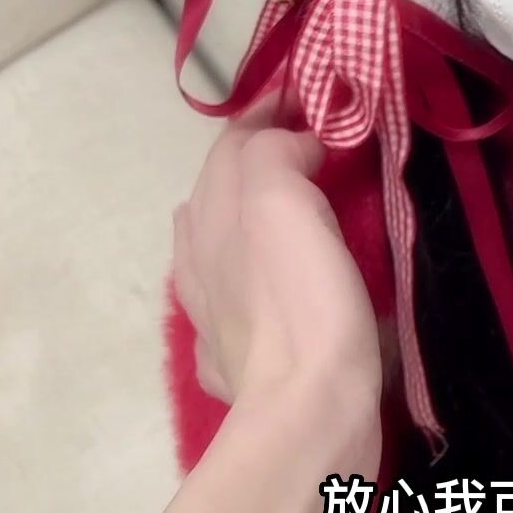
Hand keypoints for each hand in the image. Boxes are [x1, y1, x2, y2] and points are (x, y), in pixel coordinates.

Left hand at [171, 99, 381, 462]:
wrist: (308, 414)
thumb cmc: (300, 302)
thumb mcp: (281, 202)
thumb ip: (273, 155)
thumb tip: (292, 146)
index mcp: (210, 218)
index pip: (232, 144)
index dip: (268, 114)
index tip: (313, 98)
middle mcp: (199, 263)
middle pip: (218, 194)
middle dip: (256, 164)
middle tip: (313, 151)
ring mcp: (214, 320)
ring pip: (216, 253)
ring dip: (247, 225)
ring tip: (294, 217)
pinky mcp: (239, 367)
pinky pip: (236, 311)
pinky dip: (251, 288)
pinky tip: (273, 295)